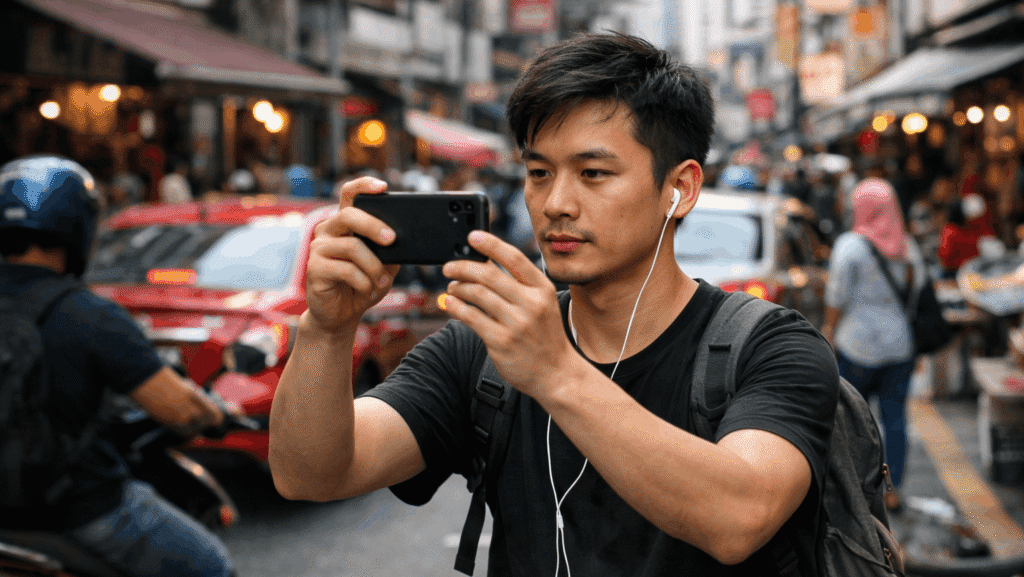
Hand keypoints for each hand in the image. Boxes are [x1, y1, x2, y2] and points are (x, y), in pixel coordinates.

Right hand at [305, 177, 401, 332]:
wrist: (341, 315)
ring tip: (381, 281)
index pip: (349, 194)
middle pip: (349, 215)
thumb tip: (405, 236)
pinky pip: (346, 270)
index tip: (383, 188)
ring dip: (374, 266)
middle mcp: (328, 231)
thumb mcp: (384, 264)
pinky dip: (364, 282)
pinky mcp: (314, 268)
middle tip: (392, 239)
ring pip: (352, 246)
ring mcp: (319, 248)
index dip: (364, 186)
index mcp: (345, 224)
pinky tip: (367, 289)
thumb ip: (390, 248)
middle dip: (374, 226)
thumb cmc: (363, 285)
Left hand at [441, 231, 575, 398]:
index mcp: (542, 289)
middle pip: (489, 274)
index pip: (514, 258)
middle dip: (463, 266)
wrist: (557, 374)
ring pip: (476, 294)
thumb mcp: (544, 305)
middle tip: (450, 266)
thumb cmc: (546, 337)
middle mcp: (531, 303)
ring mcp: (516, 323)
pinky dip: (456, 307)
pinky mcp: (501, 341)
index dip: (490, 244)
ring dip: (458, 287)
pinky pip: (470, 317)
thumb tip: (485, 263)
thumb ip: (521, 285)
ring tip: (452, 288)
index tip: (472, 236)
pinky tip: (450, 304)